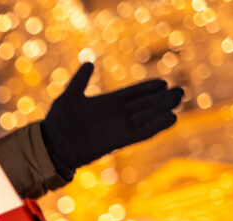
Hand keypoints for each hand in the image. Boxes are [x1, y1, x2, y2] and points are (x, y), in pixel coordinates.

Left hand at [41, 62, 183, 175]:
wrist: (52, 146)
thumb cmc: (57, 122)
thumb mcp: (69, 96)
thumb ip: (80, 80)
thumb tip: (89, 62)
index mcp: (106, 103)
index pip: (132, 94)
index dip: (147, 88)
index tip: (163, 82)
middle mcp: (115, 115)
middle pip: (144, 105)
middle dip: (161, 98)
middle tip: (180, 91)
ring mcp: (118, 128)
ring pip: (146, 117)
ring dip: (162, 110)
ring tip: (179, 101)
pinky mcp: (118, 141)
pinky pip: (141, 133)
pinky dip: (156, 126)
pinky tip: (171, 119)